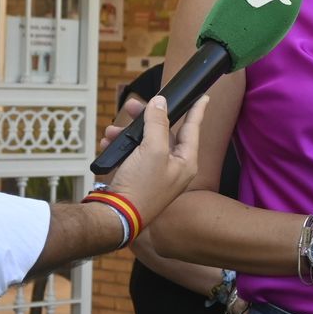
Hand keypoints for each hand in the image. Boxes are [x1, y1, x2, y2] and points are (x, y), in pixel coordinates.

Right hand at [99, 95, 206, 225]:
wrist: (116, 216)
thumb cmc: (141, 187)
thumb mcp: (153, 150)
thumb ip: (158, 123)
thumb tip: (160, 103)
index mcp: (186, 162)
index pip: (193, 129)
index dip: (197, 110)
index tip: (204, 97)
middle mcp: (174, 167)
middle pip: (164, 132)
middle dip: (147, 118)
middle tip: (133, 104)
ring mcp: (156, 173)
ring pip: (145, 142)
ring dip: (128, 133)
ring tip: (113, 130)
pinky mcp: (139, 177)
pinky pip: (132, 155)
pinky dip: (121, 147)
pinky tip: (109, 144)